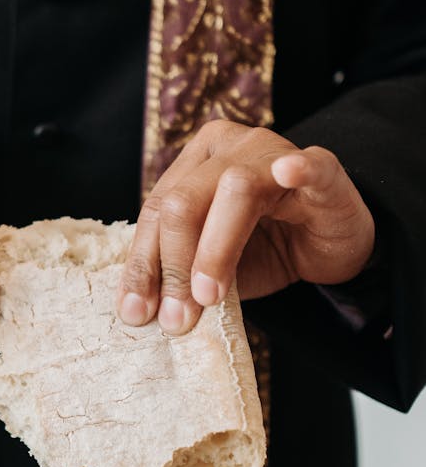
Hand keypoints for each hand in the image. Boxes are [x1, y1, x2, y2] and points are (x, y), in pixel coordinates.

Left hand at [118, 120, 375, 334]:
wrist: (330, 244)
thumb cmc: (266, 249)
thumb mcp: (214, 267)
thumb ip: (181, 276)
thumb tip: (140, 310)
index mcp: (193, 166)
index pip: (157, 212)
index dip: (143, 264)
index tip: (136, 313)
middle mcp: (228, 149)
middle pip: (184, 201)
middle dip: (174, 266)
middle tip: (177, 318)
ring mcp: (275, 153)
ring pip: (233, 189)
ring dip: (215, 249)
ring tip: (210, 296)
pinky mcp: (323, 169)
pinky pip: (309, 165)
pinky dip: (296, 169)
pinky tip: (288, 172)